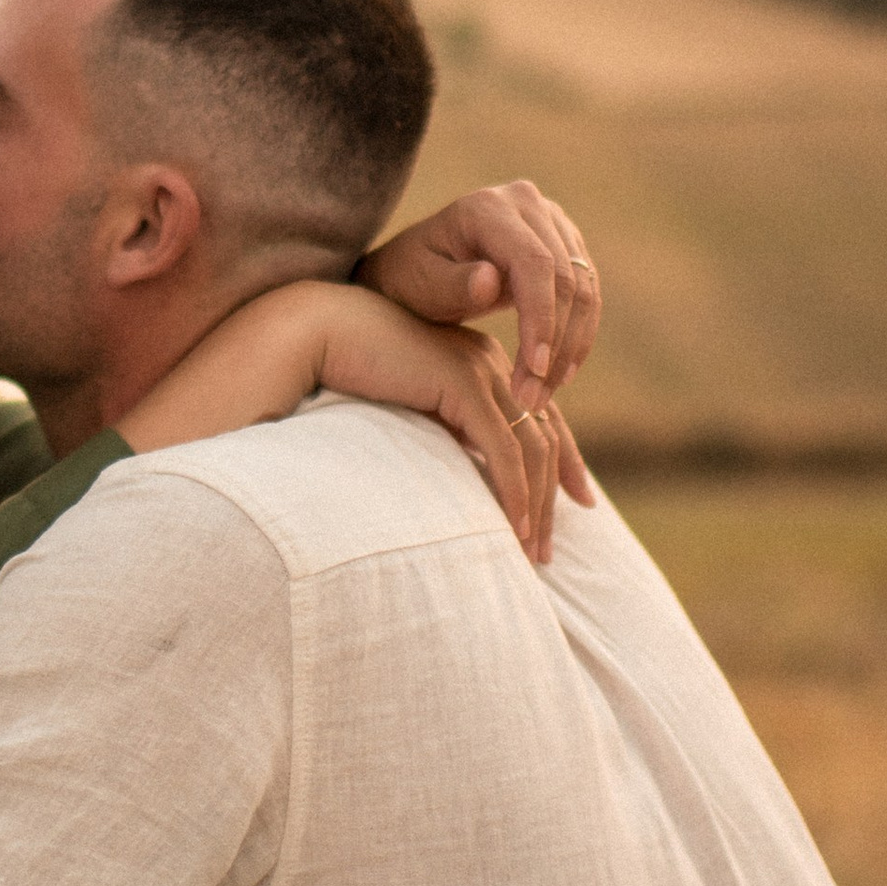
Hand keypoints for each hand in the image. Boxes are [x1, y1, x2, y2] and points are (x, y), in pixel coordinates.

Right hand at [124, 282, 575, 559]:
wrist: (309, 332)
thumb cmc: (341, 372)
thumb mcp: (403, 405)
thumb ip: (432, 426)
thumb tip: (447, 471)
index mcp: (478, 361)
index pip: (539, 415)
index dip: (563, 460)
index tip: (577, 498)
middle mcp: (488, 360)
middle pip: (546, 433)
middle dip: (555, 493)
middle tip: (549, 549)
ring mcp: (479, 368)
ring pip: (531, 446)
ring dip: (536, 505)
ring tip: (531, 552)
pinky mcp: (461, 383)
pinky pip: (503, 448)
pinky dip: (514, 492)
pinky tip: (514, 526)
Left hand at [359, 179, 600, 411]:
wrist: (414, 270)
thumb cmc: (409, 279)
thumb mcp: (418, 285)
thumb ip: (451, 284)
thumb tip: (491, 279)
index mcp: (487, 208)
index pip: (534, 263)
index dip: (542, 317)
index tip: (535, 369)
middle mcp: (525, 202)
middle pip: (566, 276)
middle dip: (556, 344)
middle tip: (533, 399)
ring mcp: (549, 219)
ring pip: (583, 287)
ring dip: (571, 347)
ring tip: (543, 394)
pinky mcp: (562, 242)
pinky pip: (584, 292)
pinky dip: (576, 336)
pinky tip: (558, 374)